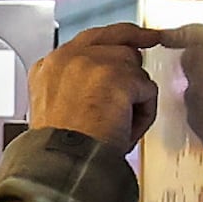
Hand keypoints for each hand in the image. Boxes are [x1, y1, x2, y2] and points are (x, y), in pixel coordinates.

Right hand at [28, 22, 176, 149]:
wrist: (62, 163)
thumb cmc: (60, 149)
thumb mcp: (56, 109)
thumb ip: (75, 85)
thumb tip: (107, 81)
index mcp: (49, 67)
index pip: (88, 40)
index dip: (112, 41)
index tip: (132, 40)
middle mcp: (67, 57)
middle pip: (115, 38)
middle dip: (136, 41)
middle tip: (153, 38)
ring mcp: (92, 62)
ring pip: (134, 67)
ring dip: (134, 94)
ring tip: (118, 123)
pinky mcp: (117, 75)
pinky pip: (147, 90)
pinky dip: (143, 113)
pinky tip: (124, 129)